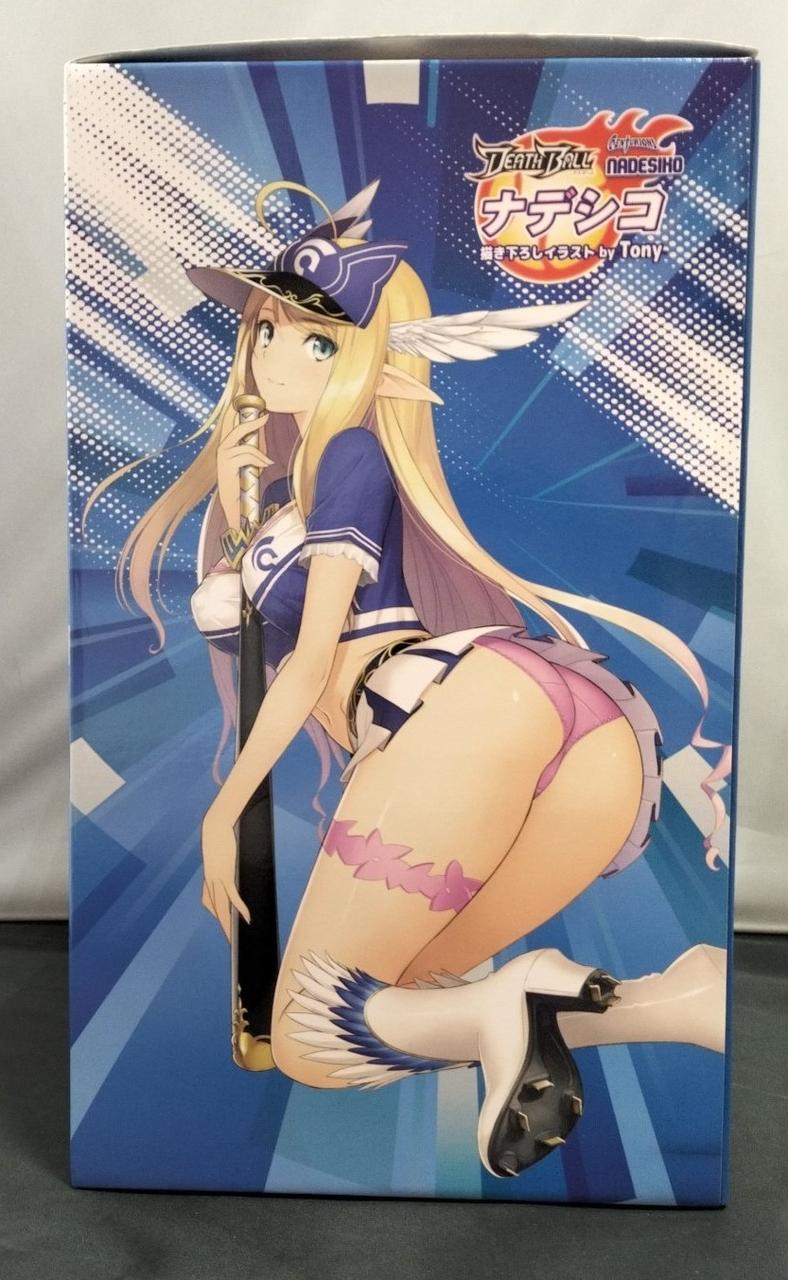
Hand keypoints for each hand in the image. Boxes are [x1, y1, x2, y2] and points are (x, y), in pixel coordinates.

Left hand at [201, 809, 250, 942]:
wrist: (214, 826)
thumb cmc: (218, 837)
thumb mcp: (217, 852)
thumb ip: (221, 861)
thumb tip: (227, 863)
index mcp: (208, 877)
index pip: (208, 901)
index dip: (215, 913)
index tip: (222, 923)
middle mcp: (209, 881)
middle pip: (216, 909)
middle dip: (223, 925)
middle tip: (230, 940)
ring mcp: (216, 879)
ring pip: (222, 907)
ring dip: (229, 924)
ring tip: (235, 937)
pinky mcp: (225, 875)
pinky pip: (233, 896)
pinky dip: (240, 908)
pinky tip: (246, 918)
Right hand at [216, 411, 271, 529]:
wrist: (234, 500)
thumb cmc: (242, 481)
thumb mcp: (247, 461)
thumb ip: (251, 447)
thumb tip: (261, 432)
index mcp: (225, 445)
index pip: (229, 422)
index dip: (235, 408)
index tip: (243, 393)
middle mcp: (222, 448)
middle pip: (238, 429)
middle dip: (253, 422)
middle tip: (266, 417)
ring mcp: (223, 455)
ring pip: (247, 447)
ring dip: (260, 455)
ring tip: (267, 463)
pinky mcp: (227, 464)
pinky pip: (247, 456)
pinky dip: (259, 461)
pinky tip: (264, 467)